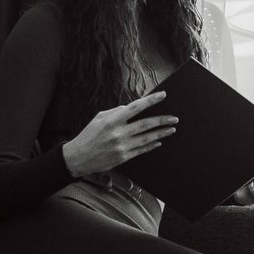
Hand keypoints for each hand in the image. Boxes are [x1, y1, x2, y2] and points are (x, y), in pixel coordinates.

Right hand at [61, 91, 177, 175]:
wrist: (79, 157)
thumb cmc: (89, 135)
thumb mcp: (99, 118)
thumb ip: (116, 112)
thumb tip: (131, 107)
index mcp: (112, 121)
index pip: (135, 107)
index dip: (150, 100)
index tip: (162, 95)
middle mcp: (118, 133)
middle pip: (145, 124)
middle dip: (162, 120)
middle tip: (174, 118)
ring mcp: (122, 146)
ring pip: (147, 138)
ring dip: (161, 133)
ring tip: (172, 129)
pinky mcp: (123, 157)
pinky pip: (141, 150)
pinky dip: (151, 145)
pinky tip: (159, 141)